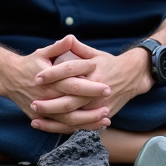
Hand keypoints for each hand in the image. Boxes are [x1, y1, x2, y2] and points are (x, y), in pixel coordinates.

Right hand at [0, 35, 111, 131]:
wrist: (9, 79)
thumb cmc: (30, 64)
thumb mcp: (42, 53)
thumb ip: (58, 48)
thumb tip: (71, 37)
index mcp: (48, 80)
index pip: (73, 85)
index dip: (90, 87)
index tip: (107, 86)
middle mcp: (45, 97)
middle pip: (71, 105)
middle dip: (92, 107)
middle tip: (109, 106)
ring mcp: (42, 110)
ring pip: (67, 120)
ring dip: (87, 121)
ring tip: (105, 119)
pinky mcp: (40, 118)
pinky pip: (59, 126)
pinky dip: (76, 128)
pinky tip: (90, 127)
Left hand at [30, 37, 152, 131]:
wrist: (132, 77)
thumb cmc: (109, 64)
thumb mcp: (95, 53)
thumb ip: (78, 48)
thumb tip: (66, 38)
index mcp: (93, 69)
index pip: (69, 70)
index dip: (52, 74)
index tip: (37, 78)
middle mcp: (96, 88)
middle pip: (70, 98)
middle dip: (50, 103)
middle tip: (34, 103)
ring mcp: (99, 104)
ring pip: (74, 115)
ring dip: (54, 119)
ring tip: (36, 120)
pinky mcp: (101, 114)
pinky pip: (81, 124)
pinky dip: (65, 127)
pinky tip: (50, 127)